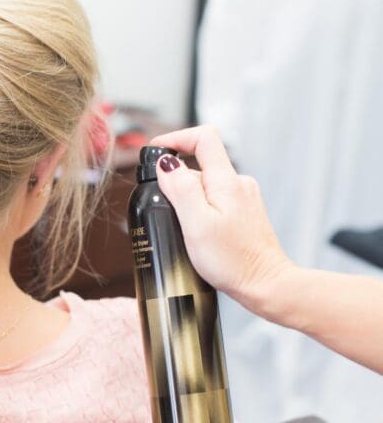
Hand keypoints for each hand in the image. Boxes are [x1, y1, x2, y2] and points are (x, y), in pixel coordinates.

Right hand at [151, 126, 292, 312]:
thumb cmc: (233, 261)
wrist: (266, 285)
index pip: (203, 137)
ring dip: (188, 200)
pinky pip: (216, 201)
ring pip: (206, 186)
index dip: (176, 139)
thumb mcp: (197, 224)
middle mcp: (238, 184)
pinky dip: (201, 211)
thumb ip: (180, 189)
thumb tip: (165, 164)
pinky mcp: (244, 214)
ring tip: (185, 230)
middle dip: (177, 181)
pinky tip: (199, 236)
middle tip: (166, 210)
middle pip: (200, 164)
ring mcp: (243, 198)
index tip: (156, 152)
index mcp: (226, 181)